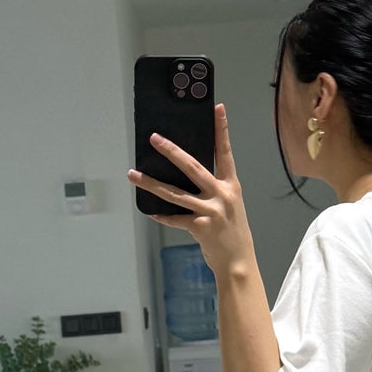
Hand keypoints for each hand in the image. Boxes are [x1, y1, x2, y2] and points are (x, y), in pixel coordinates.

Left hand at [127, 103, 251, 279]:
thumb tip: (187, 176)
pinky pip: (174, 218)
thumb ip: (214, 190)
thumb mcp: (230, 206)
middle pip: (192, 167)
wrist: (238, 263)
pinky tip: (151, 212)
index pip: (224, 152)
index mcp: (231, 186)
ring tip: (133, 175)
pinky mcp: (199, 227)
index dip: (221, 130)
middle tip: (154, 138)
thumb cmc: (233, 234)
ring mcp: (210, 211)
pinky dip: (162, 216)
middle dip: (171, 151)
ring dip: (151, 183)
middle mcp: (221, 195)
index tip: (217, 108)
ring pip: (174, 193)